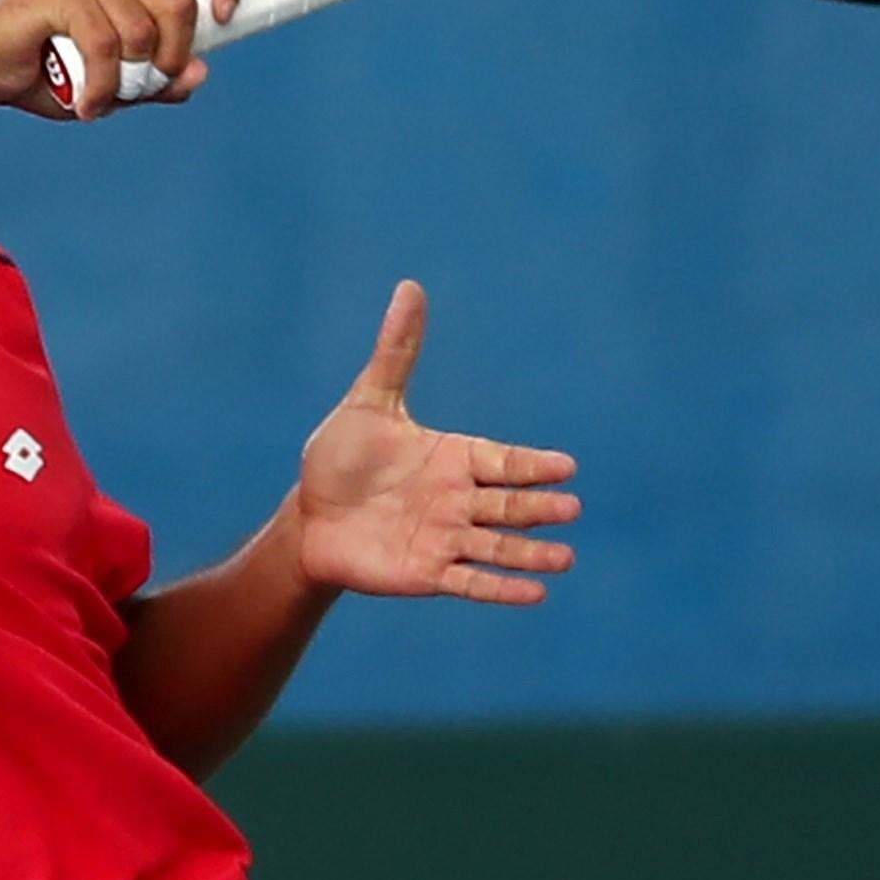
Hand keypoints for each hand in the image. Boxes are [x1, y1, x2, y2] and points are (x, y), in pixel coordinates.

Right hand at [0, 0, 241, 123]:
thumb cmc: (46, 73)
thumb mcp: (114, 86)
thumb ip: (156, 82)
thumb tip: (199, 75)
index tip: (226, 17)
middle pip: (180, 4)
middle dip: (169, 60)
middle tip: (139, 87)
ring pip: (143, 31)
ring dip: (127, 82)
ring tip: (99, 97)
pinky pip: (105, 44)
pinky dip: (100, 87)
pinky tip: (85, 103)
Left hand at [292, 282, 578, 602]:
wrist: (309, 519)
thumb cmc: (341, 459)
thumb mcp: (369, 402)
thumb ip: (396, 352)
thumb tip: (411, 286)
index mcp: (453, 458)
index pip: (502, 460)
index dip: (531, 465)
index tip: (566, 467)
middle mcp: (457, 500)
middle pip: (507, 506)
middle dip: (537, 508)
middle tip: (570, 507)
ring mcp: (445, 538)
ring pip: (497, 547)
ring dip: (531, 554)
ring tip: (565, 559)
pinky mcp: (427, 574)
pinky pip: (470, 582)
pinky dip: (501, 589)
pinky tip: (535, 593)